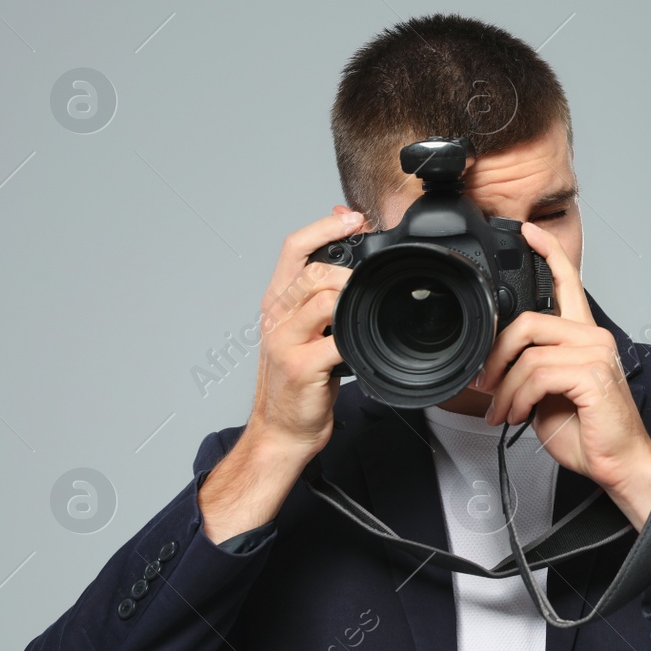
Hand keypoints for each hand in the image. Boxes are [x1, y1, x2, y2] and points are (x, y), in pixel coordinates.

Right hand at [198, 207, 364, 543]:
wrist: (281, 431)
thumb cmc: (299, 383)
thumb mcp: (306, 333)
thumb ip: (320, 298)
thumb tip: (347, 259)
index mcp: (277, 304)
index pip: (294, 248)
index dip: (324, 227)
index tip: (354, 218)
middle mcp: (276, 318)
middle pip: (312, 270)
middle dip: (348, 266)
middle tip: (374, 273)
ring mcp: (285, 341)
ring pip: (322, 298)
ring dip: (352, 296)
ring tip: (369, 305)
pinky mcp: (300, 367)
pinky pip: (335, 340)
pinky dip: (355, 338)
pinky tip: (365, 342)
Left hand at [475, 223, 650, 575]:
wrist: (618, 463)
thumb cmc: (587, 431)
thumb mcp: (549, 393)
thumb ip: (531, 367)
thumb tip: (495, 364)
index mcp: (584, 336)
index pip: (568, 281)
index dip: (547, 252)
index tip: (526, 232)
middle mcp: (593, 337)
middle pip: (529, 320)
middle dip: (497, 354)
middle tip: (485, 384)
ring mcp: (595, 354)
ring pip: (529, 352)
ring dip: (505, 387)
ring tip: (502, 410)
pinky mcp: (593, 375)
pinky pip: (538, 374)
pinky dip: (518, 397)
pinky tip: (519, 415)